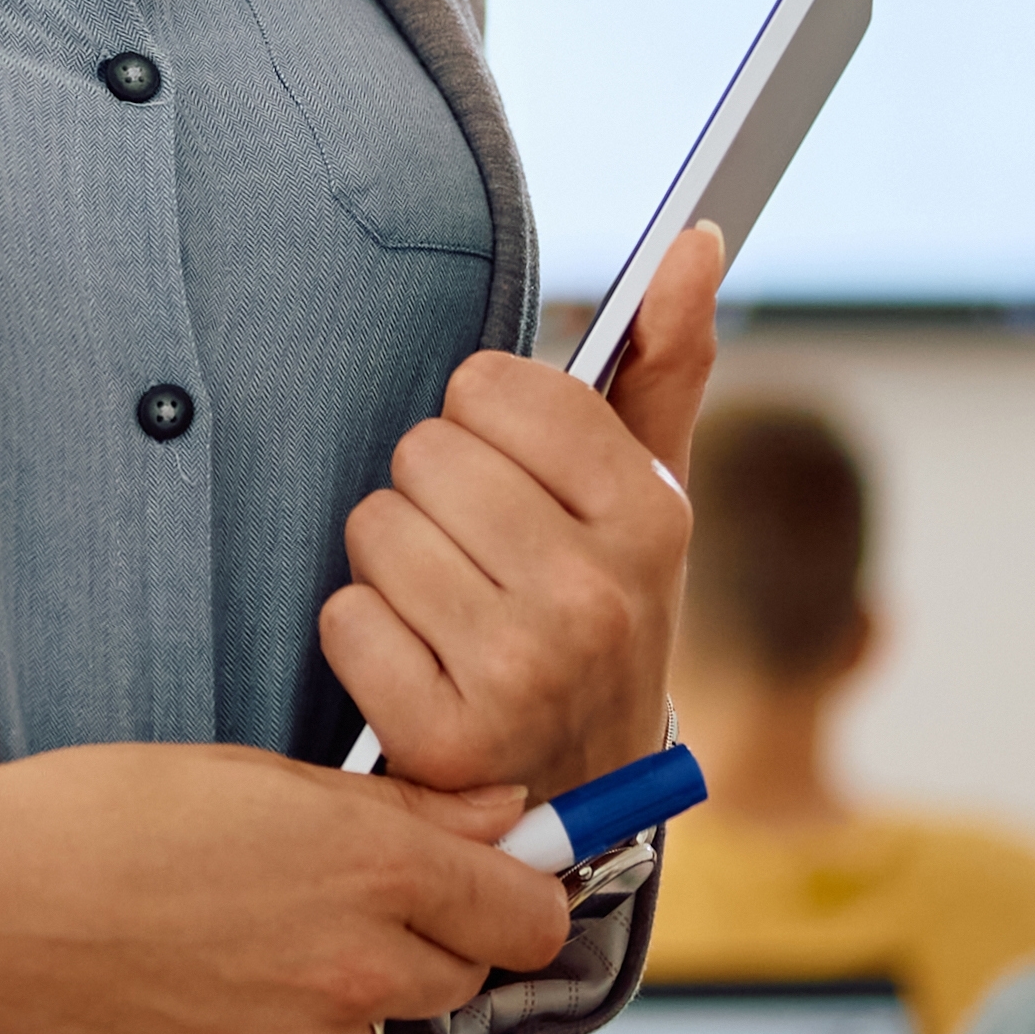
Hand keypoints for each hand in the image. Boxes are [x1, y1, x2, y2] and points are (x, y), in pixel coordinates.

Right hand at [0, 745, 577, 1033]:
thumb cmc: (101, 812)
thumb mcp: (255, 777)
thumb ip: (400, 809)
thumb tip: (506, 818)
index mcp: (375, 870)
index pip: (532, 914)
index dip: (512, 893)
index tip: (484, 881)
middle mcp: (359, 974)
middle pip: (459, 978)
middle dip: (416, 941)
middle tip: (320, 899)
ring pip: (364, 1030)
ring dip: (326, 996)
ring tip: (220, 942)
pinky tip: (175, 992)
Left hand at [324, 222, 721, 792]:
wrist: (581, 792)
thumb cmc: (599, 613)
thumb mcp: (646, 496)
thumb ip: (663, 362)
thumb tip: (690, 241)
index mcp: (651, 518)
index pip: (493, 384)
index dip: (483, 423)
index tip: (516, 478)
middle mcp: (595, 595)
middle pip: (424, 452)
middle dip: (435, 495)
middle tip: (482, 559)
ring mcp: (522, 673)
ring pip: (375, 527)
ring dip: (395, 565)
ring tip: (453, 613)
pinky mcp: (444, 739)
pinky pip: (344, 617)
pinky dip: (365, 638)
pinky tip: (420, 668)